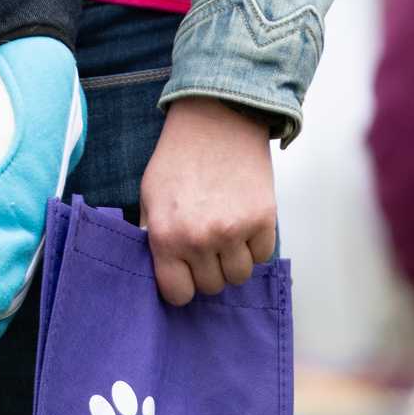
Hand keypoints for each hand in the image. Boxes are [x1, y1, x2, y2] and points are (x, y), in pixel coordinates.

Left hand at [139, 96, 276, 305]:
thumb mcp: (150, 196)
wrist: (216, 120)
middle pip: (212, 287)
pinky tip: (243, 221)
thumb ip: (154, 236)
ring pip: (239, 276)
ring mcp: (234, 231)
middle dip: (208, 270)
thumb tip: (162, 269)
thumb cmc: (179, 157)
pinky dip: (254, 245)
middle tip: (205, 243)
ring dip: (233, 260)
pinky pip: (262, 256)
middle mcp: (199, 239)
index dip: (182, 285)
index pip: (178, 294)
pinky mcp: (263, 220)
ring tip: (225, 232)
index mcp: (166, 236)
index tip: (185, 273)